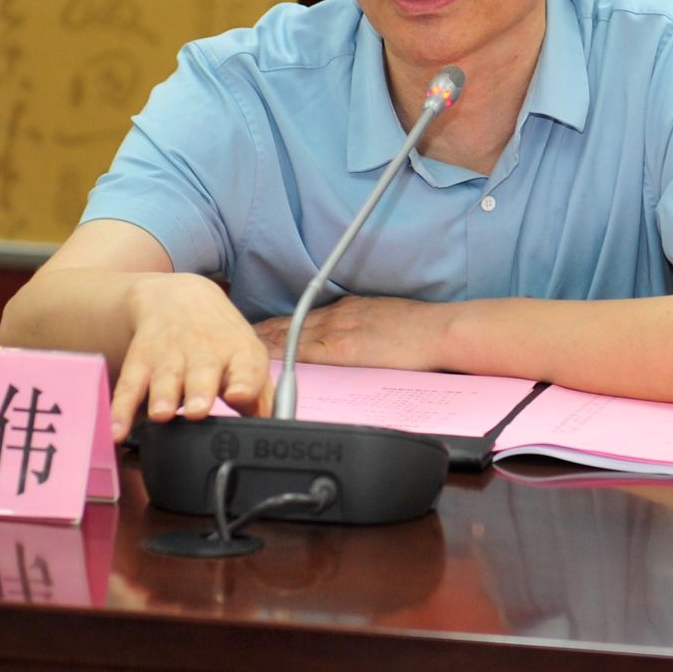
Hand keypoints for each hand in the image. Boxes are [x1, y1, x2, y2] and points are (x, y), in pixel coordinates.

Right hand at [110, 273, 272, 437]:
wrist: (177, 298)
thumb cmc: (219, 338)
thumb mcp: (247, 359)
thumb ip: (263, 397)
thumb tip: (275, 427)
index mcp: (239, 353)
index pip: (247, 366)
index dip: (245, 382)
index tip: (240, 396)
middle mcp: (204, 352)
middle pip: (202, 373)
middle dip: (199, 392)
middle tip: (197, 410)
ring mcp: (170, 356)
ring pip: (165, 378)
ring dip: (162, 396)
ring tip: (161, 414)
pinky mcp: (141, 361)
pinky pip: (129, 387)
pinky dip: (121, 409)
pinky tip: (117, 429)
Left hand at [253, 295, 455, 371]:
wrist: (442, 331)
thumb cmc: (423, 332)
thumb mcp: (387, 322)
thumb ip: (364, 332)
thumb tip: (354, 347)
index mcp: (350, 311)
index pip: (303, 317)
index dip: (276, 325)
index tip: (255, 330)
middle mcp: (338, 317)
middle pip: (288, 323)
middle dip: (259, 332)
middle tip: (229, 337)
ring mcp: (339, 331)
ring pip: (288, 335)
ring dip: (261, 341)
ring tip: (235, 348)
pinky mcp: (344, 348)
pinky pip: (302, 351)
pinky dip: (279, 354)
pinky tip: (260, 360)